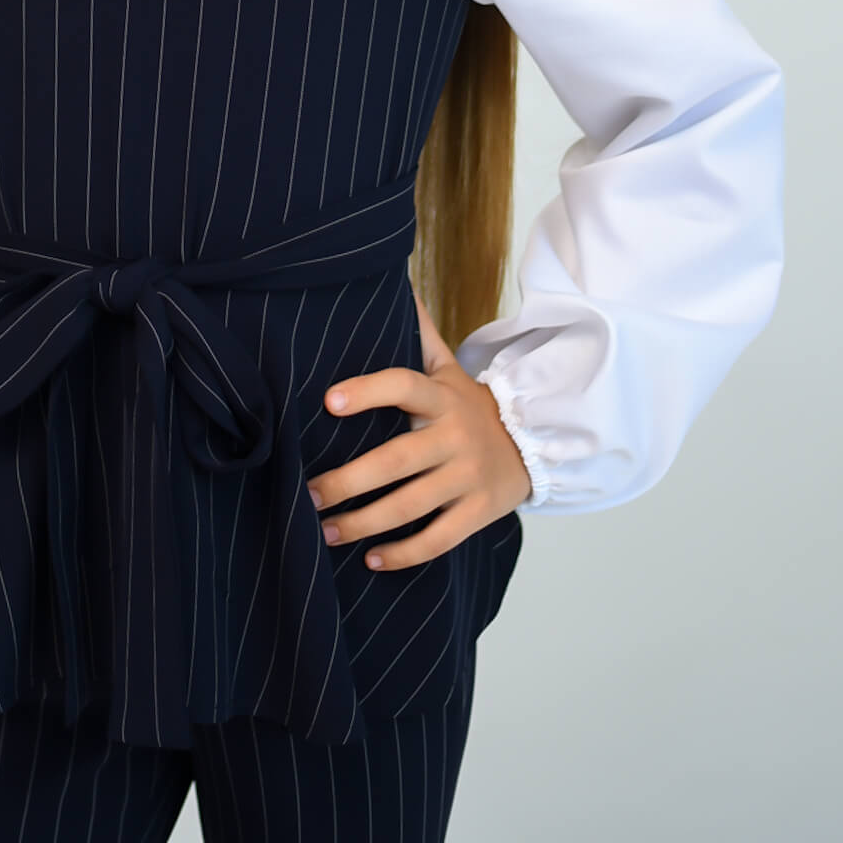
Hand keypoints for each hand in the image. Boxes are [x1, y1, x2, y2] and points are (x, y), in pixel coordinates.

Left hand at [306, 294, 532, 568]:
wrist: (533, 445)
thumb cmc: (469, 406)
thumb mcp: (448, 367)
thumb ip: (418, 334)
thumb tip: (393, 283)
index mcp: (441, 397)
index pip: (402, 386)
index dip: (367, 391)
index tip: (328, 400)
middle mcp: (454, 438)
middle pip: (396, 460)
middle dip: (348, 480)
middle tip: (309, 493)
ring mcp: (467, 479)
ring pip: (411, 505)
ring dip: (364, 523)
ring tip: (326, 531)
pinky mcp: (478, 514)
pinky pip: (438, 538)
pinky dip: (404, 553)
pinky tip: (371, 559)